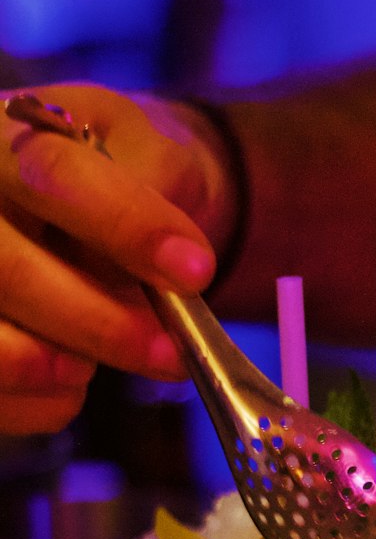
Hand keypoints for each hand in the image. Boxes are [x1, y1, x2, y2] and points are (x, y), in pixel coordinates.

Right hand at [0, 83, 234, 433]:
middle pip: (5, 270)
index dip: (124, 225)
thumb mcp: (149, 148)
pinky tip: (73, 386)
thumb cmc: (122, 167)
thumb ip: (159, 187)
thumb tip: (174, 263)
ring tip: (101, 366)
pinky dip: (39, 402)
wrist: (105, 203)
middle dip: (93, 322)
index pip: (54, 173)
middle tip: (168, 353)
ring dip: (53, 366)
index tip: (193, 270)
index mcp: (7, 136)